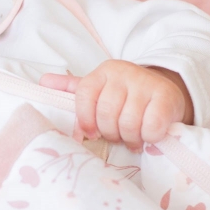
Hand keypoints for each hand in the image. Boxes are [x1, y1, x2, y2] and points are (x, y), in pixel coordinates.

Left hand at [40, 60, 193, 149]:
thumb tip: (43, 82)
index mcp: (104, 72)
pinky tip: (148, 135)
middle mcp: (124, 73)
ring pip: (128, 123)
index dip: (85, 119)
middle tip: (117, 135)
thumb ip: (73, 88)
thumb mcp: (100, 89)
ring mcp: (146, 84)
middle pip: (106, 113)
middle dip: (110, 132)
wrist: (166, 91)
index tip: (90, 133)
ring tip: (133, 137)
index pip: (84, 94)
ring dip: (130, 138)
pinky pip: (150, 127)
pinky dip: (148, 137)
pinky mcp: (166, 98)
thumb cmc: (126, 96)